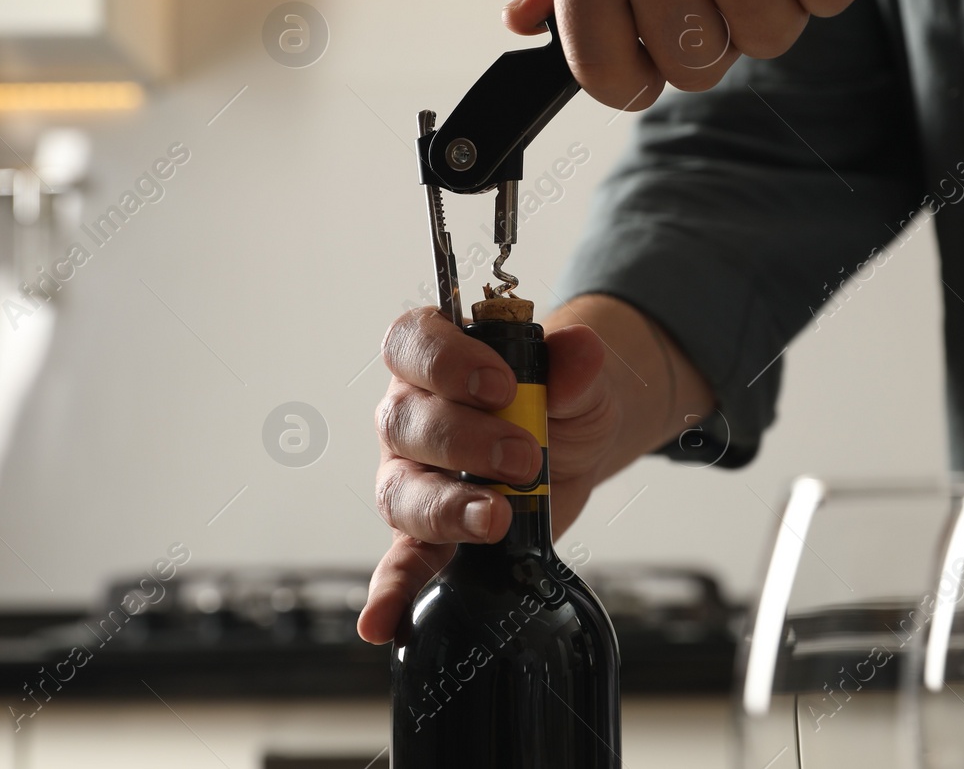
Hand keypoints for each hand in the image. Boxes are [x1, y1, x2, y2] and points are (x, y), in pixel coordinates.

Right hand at [356, 306, 619, 643]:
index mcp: (432, 360)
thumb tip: (579, 349)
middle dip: (464, 441)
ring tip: (497, 517)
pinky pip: (400, 563)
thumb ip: (575, 363)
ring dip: (446, 508)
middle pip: (405, 423)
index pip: (412, 343)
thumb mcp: (580, 377)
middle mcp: (408, 417)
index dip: (445, 362)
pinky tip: (383, 620)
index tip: (499, 385)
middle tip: (526, 457)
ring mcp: (410, 479)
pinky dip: (390, 592)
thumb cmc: (560, 400)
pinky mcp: (427, 536)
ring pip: (401, 492)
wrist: (575, 446)